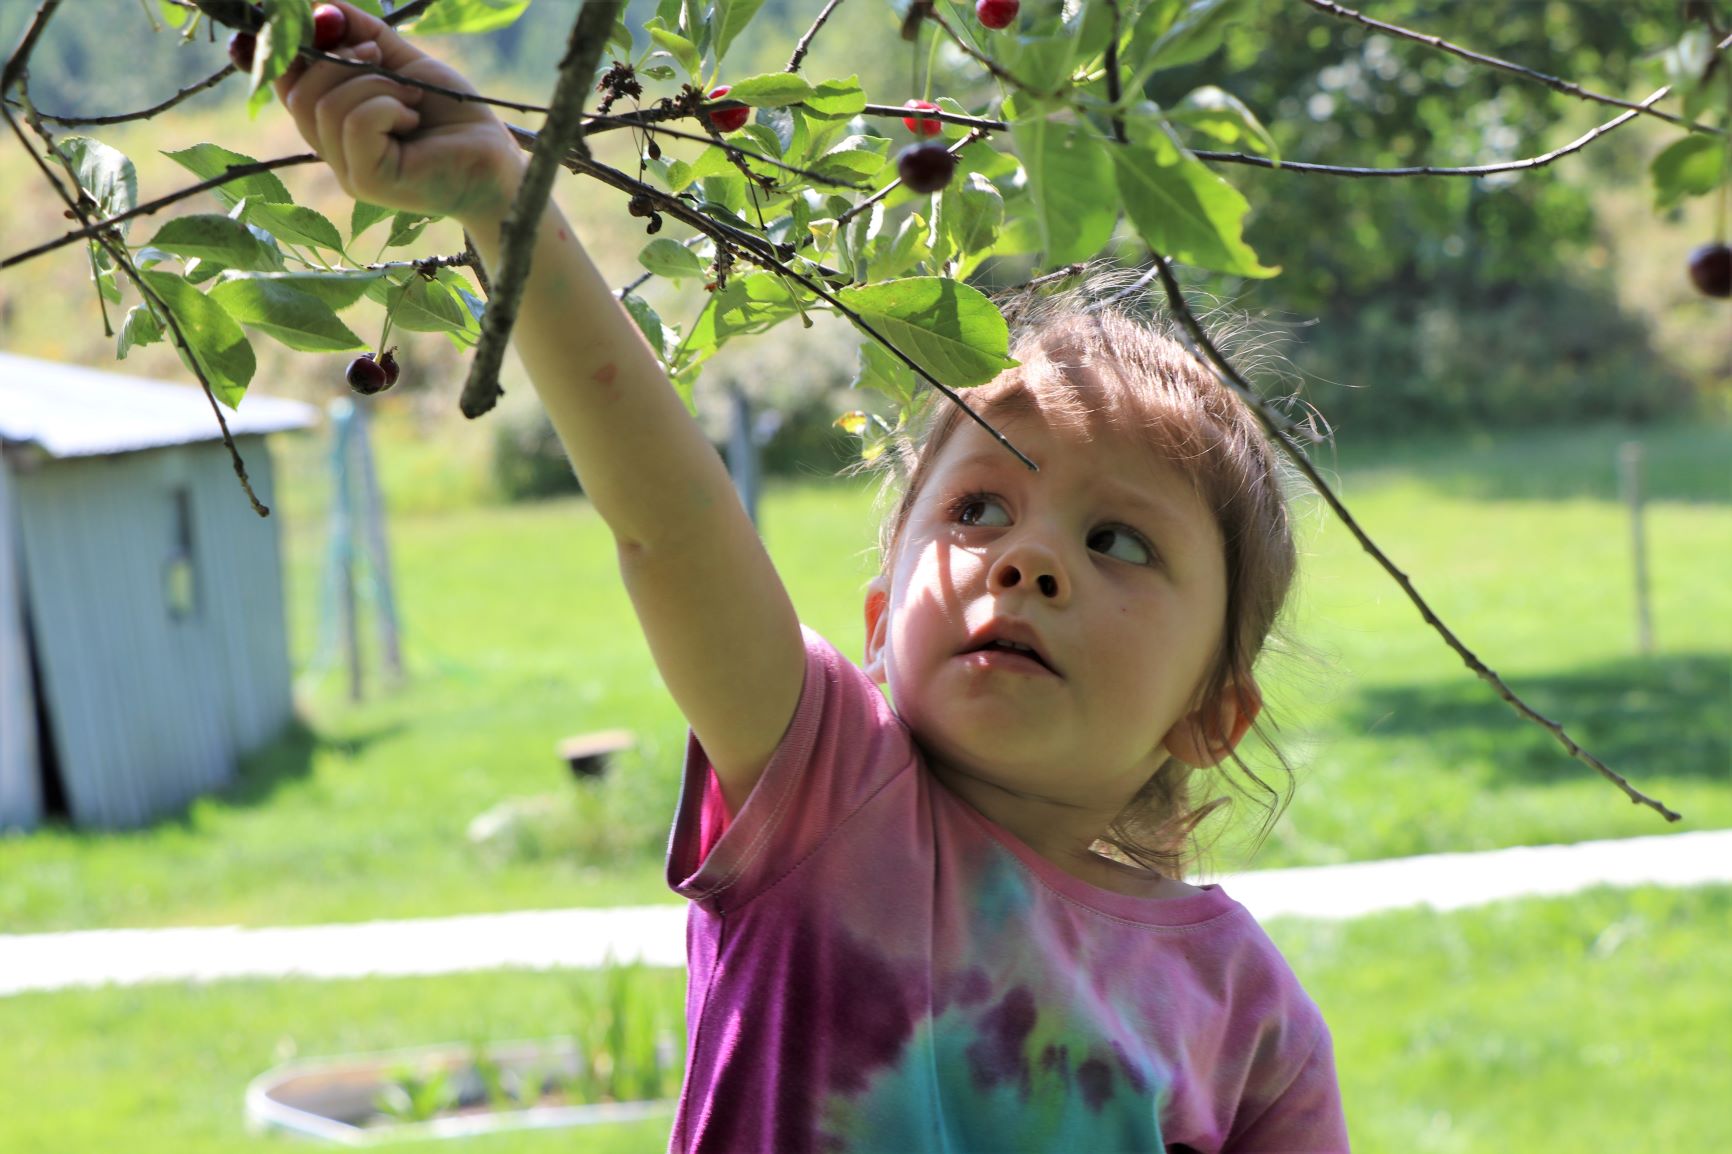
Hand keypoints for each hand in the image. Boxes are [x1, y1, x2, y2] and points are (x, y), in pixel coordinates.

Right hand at [275, 1, 524, 226]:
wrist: (495, 158)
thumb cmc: (452, 115)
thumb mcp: (402, 62)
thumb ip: (360, 33)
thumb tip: (318, 3)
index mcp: (332, 123)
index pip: (282, 81)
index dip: (290, 45)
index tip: (321, 20)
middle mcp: (332, 152)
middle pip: (296, 91)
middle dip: (340, 60)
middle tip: (382, 58)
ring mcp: (347, 172)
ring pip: (325, 105)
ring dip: (373, 84)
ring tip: (410, 95)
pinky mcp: (369, 183)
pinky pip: (355, 123)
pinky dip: (386, 105)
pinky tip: (411, 117)